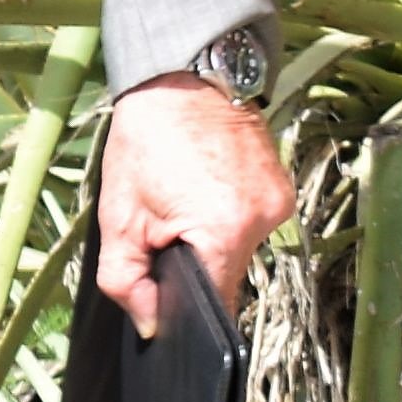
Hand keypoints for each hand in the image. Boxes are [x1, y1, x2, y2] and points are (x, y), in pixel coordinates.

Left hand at [97, 74, 294, 337]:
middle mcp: (262, 222)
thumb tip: (150, 323)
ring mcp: (278, 204)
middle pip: (228, 275)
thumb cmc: (145, 140)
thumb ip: (127, 280)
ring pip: (240, 249)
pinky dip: (227, 218)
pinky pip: (251, 223)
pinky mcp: (282, 190)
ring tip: (184, 201)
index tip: (169, 297)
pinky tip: (205, 190)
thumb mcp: (119, 215)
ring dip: (212, 240)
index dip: (189, 309)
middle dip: (195, 264)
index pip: (215, 305)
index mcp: (224, 232)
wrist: (180, 77)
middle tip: (166, 228)